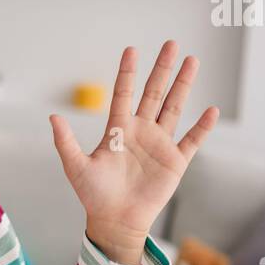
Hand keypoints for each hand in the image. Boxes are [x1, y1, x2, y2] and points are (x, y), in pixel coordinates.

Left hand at [49, 40, 218, 264]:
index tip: (132, 49)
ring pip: (174, 108)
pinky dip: (202, 127)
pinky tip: (211, 110)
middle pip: (154, 93)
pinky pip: (192, 141)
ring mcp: (159, 145)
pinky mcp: (175, 162)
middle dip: (163, 69)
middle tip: (172, 44)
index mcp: (118, 130)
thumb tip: (52, 118)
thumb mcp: (76, 166)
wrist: (114, 221)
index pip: (124, 93)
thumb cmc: (93, 195)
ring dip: (183, 86)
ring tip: (192, 61)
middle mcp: (140, 132)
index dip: (128, 72)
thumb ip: (65, 142)